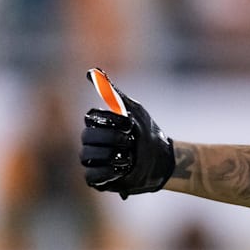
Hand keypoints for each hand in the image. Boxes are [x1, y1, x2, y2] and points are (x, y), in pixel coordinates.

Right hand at [80, 68, 174, 198]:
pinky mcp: (96, 179)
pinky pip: (91, 175)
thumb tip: (92, 70)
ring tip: (129, 157)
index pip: (90, 118)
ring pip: (87, 156)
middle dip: (114, 139)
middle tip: (131, 142)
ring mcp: (92, 160)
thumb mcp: (134, 110)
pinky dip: (108, 172)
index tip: (130, 125)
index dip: (111, 122)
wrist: (163, 160)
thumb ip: (114, 93)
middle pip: (87, 137)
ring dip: (113, 155)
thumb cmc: (148, 133)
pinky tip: (122, 169)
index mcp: (97, 124)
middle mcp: (90, 141)